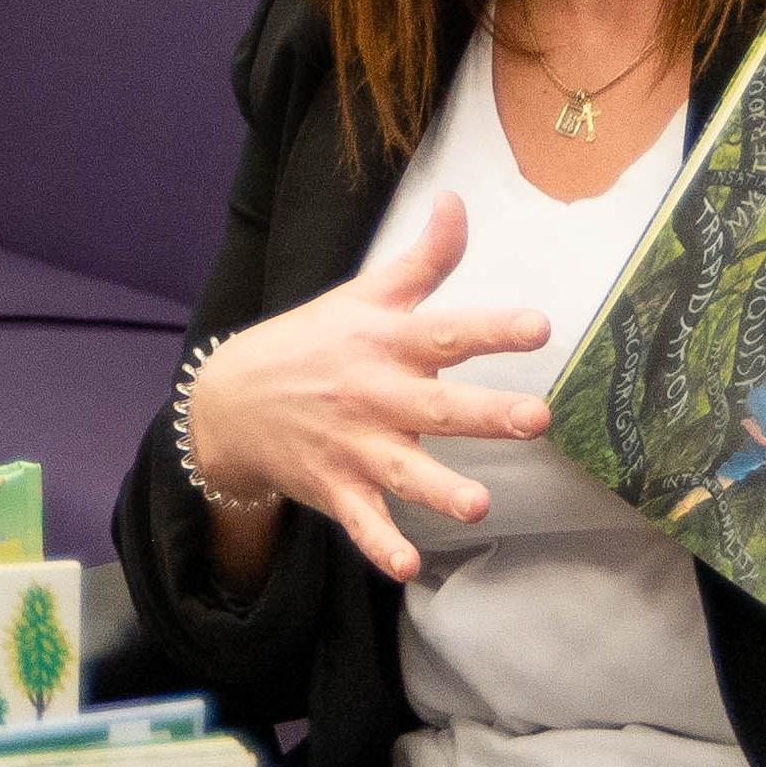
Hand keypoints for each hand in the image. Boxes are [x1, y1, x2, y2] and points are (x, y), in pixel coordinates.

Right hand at [183, 195, 556, 588]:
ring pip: (404, 472)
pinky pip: (362, 522)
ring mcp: (354, 446)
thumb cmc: (311, 344)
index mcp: (385, 343)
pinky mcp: (336, 488)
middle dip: (486, 413)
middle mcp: (374, 395)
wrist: (228, 401)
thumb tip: (456, 200)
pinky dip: (381, 544)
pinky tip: (406, 566)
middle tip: (537, 418)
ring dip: (440, 489)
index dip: (492, 329)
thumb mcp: (362, 295)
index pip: (446, 330)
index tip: (538, 327)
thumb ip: (422, 260)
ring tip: (478, 505)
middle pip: (437, 406)